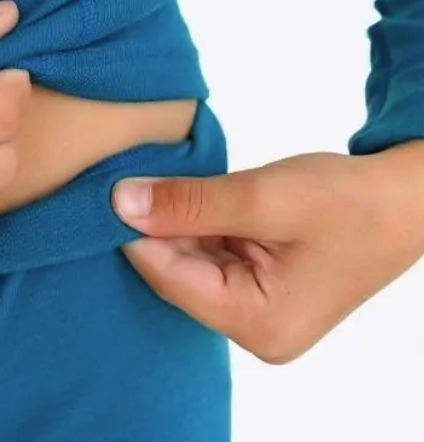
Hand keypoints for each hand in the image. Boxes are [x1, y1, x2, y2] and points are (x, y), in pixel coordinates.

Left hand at [113, 144, 423, 363]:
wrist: (403, 199)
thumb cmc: (348, 202)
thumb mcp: (265, 197)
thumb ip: (191, 203)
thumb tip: (122, 202)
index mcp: (258, 323)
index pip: (170, 278)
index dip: (135, 233)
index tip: (109, 189)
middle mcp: (254, 329)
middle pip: (179, 272)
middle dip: (159, 224)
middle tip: (136, 174)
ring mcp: (258, 309)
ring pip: (194, 260)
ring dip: (181, 220)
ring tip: (168, 178)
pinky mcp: (262, 287)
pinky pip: (215, 255)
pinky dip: (203, 223)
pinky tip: (195, 194)